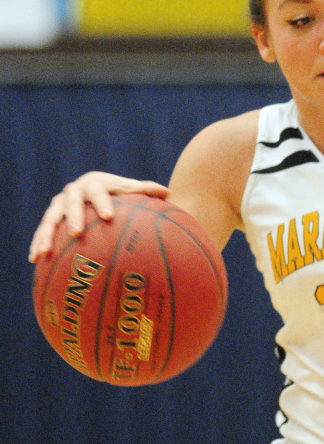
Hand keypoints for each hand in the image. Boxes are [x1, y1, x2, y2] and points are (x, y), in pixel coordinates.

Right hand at [29, 172, 169, 261]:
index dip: (102, 202)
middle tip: (76, 233)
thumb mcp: (129, 190)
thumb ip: (145, 191)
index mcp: (94, 183)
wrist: (93, 190)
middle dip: (72, 217)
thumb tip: (168, 192)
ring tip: (44, 252)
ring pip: (49, 219)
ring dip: (45, 235)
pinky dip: (37, 244)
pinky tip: (35, 260)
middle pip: (70, 203)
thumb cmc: (117, 193)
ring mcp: (59, 205)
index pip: (98, 191)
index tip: (108, 216)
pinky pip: (41, 232)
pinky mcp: (50, 219)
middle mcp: (73, 192)